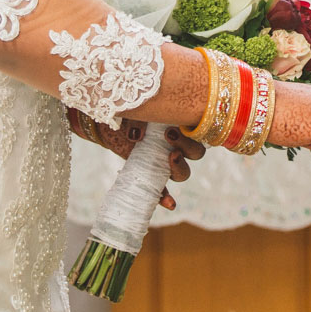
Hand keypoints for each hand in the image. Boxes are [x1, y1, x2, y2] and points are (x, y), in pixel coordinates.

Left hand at [66, 109, 202, 209]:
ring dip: (179, 168)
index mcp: (181, 125)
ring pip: (183, 172)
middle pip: (195, 152)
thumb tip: (137, 136)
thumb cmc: (130, 108)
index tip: (175, 125)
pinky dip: (165, 198)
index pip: (199, 131)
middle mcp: (178, 145)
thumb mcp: (135, 107)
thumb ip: (138, 117)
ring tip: (170, 158)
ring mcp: (165, 163)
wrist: (111, 120)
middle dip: (187, 146)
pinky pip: (162, 190)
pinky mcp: (151, 175)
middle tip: (169, 136)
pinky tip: (169, 204)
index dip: (194, 131)